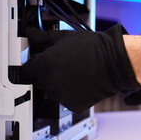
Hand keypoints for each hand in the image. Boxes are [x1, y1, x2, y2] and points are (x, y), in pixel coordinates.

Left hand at [20, 25, 140, 112]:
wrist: (115, 62)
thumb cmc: (92, 48)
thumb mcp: (63, 37)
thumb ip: (42, 37)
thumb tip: (30, 33)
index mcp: (43, 66)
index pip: (25, 72)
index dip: (32, 66)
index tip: (37, 64)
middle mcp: (48, 84)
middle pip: (39, 82)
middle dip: (47, 74)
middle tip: (63, 65)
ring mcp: (60, 96)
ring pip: (53, 92)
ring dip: (59, 85)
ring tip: (75, 72)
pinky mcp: (72, 105)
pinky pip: (66, 100)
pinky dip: (71, 94)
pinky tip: (80, 82)